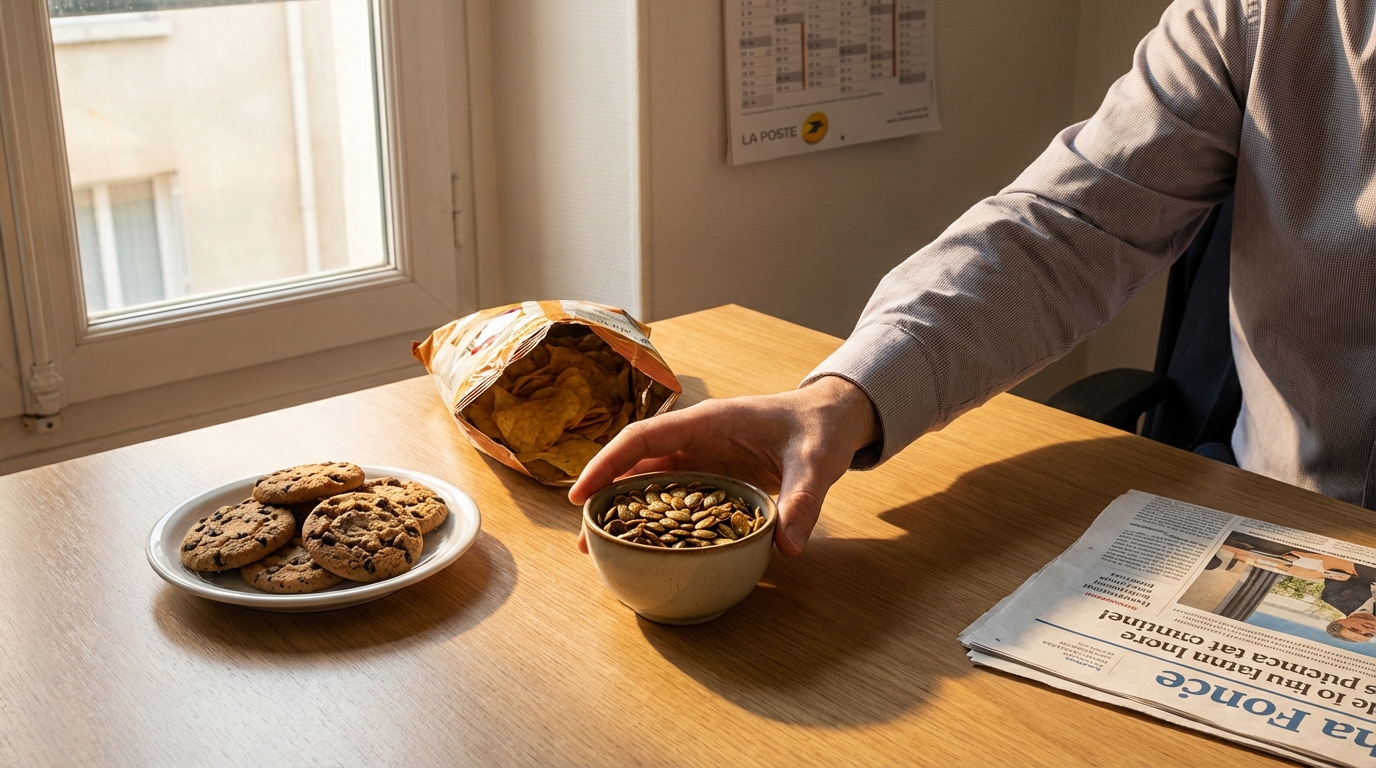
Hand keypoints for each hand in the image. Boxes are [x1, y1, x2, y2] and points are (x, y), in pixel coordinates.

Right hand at [568, 376, 879, 555]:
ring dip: (626, 510)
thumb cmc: (820, 428)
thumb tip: (788, 547)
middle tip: (585, 540)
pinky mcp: (713, 473)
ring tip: (603, 549)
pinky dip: (656, 517)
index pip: (643, 439)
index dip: (607, 464)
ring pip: (650, 481)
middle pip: (636, 464)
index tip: (580, 495)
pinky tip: (647, 545)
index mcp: (708, 421)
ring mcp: (702, 455)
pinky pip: (674, 494)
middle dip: (606, 497)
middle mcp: (696, 437)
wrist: (833, 417)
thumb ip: (803, 500)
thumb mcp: (816, 462)